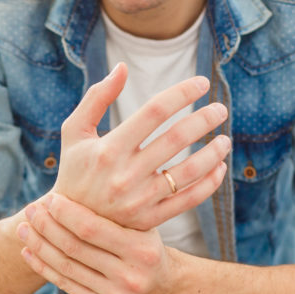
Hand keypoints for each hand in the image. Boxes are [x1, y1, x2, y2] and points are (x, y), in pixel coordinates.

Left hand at [16, 193, 178, 293]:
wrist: (167, 288)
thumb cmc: (149, 246)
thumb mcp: (144, 225)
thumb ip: (116, 209)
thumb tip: (77, 176)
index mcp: (142, 249)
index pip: (92, 228)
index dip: (66, 213)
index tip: (49, 199)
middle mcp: (130, 276)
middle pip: (75, 248)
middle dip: (47, 227)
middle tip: (30, 210)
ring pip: (67, 267)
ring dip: (39, 246)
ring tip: (24, 229)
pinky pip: (67, 285)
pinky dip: (44, 267)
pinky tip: (29, 252)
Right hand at [52, 62, 231, 230]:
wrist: (69, 225)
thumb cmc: (74, 170)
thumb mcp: (74, 132)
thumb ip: (96, 98)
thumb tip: (122, 68)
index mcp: (108, 148)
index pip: (154, 111)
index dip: (182, 93)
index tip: (201, 83)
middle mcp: (125, 175)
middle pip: (176, 139)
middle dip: (205, 119)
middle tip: (220, 109)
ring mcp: (139, 200)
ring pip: (188, 172)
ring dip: (213, 153)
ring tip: (225, 140)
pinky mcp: (149, 220)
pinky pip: (188, 200)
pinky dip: (209, 184)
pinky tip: (219, 168)